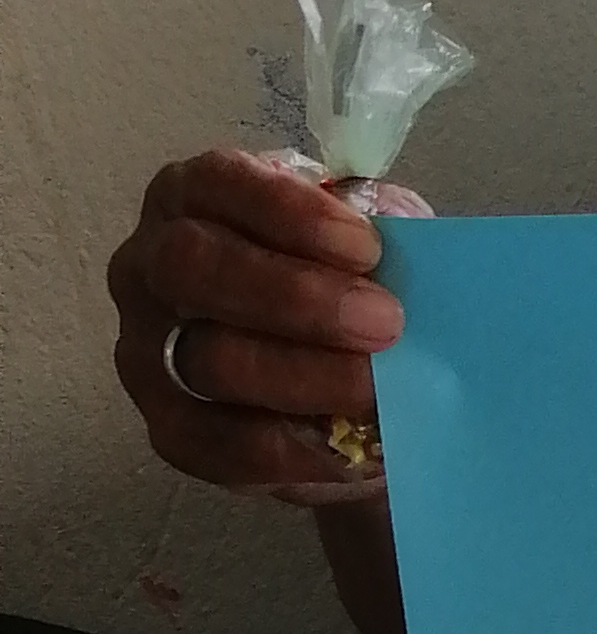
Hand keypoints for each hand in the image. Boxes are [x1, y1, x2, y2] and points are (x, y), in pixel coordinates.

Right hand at [107, 147, 419, 506]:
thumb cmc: (345, 288)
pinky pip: (217, 443)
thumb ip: (376, 236)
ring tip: (379, 389)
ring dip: (305, 377)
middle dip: (297, 297)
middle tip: (384, 322)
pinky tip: (346, 450)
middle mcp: (150, 267)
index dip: (290, 212)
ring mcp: (146, 350)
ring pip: (209, 360)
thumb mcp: (366, 246)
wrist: (341, 391)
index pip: (218, 183)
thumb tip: (413, 249)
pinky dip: (290, 450)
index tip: (367, 247)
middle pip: (195, 268)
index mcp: (194, 197)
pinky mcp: (168, 428)